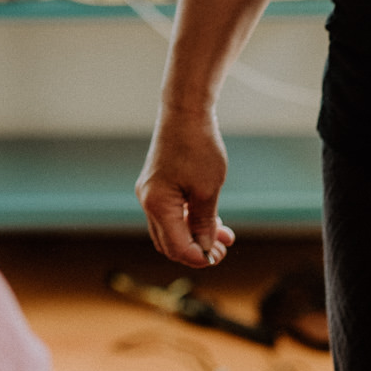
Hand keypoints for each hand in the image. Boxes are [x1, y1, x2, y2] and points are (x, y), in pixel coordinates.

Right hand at [136, 109, 236, 268]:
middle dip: (195, 251)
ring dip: (194, 237)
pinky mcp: (156, 185)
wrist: (185, 113)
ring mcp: (150, 193)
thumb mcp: (207, 191)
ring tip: (223, 236)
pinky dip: (188, 222)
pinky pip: (170, 214)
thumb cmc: (197, 148)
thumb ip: (204, 224)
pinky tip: (211, 220)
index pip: (177, 247)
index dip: (199, 257)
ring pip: (170, 230)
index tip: (220, 255)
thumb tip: (205, 250)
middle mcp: (148, 202)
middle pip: (169, 243)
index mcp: (157, 205)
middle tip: (221, 250)